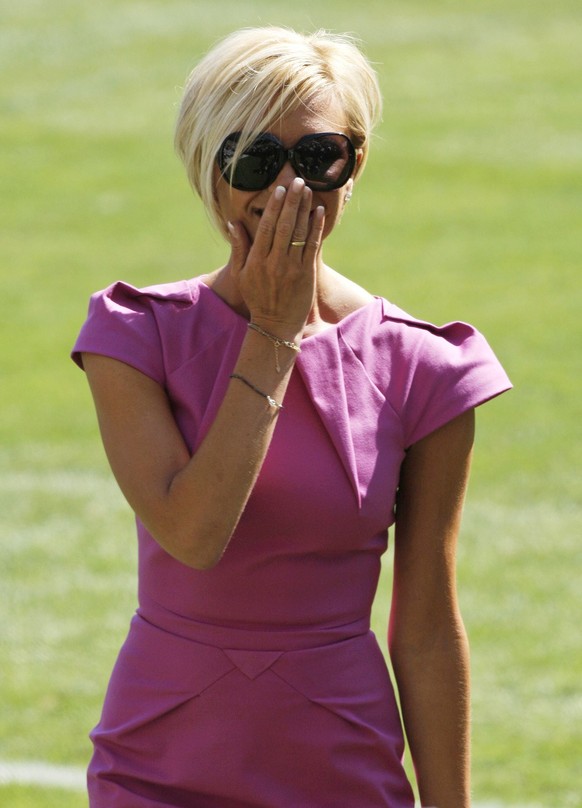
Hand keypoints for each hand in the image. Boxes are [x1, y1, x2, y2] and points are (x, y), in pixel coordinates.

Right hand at [228, 178, 324, 336]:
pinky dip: (315, 228)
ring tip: (307, 190)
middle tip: (297, 181)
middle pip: (283, 225)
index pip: (266, 227)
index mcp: (256, 260)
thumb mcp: (242, 275)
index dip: (273, 206)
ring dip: (304, 209)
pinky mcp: (306, 274)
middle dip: (291, 201)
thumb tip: (233, 223)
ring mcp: (292, 268)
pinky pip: (312, 246)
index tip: (279, 189)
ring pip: (298, 233)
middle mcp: (274, 262)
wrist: (276, 325)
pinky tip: (318, 212)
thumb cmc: (257, 298)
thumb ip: (239, 247)